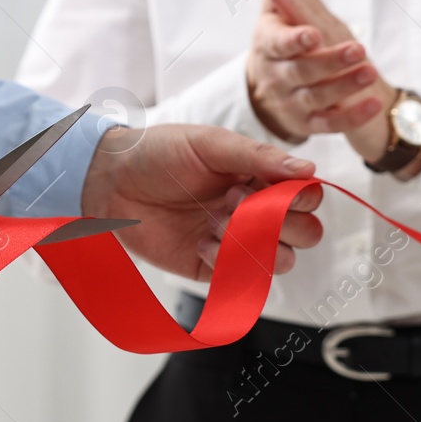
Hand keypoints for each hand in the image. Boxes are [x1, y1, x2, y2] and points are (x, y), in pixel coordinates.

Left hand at [82, 123, 323, 279]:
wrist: (111, 181)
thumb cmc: (159, 153)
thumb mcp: (210, 144)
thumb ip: (258, 157)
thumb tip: (309, 170)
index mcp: (262, 178)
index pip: (308, 198)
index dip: (299, 198)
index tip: (265, 186)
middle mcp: (256, 211)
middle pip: (305, 234)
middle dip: (281, 224)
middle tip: (235, 202)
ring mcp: (235, 241)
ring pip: (281, 261)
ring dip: (254, 244)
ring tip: (215, 222)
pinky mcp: (211, 268)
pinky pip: (240, 277)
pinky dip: (224, 262)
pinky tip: (199, 242)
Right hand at [250, 0, 400, 164]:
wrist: (274, 88)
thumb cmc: (281, 38)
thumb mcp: (280, 9)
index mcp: (266, 45)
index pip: (278, 43)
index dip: (295, 40)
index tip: (313, 34)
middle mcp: (276, 76)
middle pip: (301, 72)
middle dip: (329, 62)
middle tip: (358, 49)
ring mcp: (291, 102)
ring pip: (316, 97)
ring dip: (344, 86)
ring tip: (371, 70)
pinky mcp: (307, 123)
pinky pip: (329, 124)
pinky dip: (351, 117)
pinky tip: (373, 103)